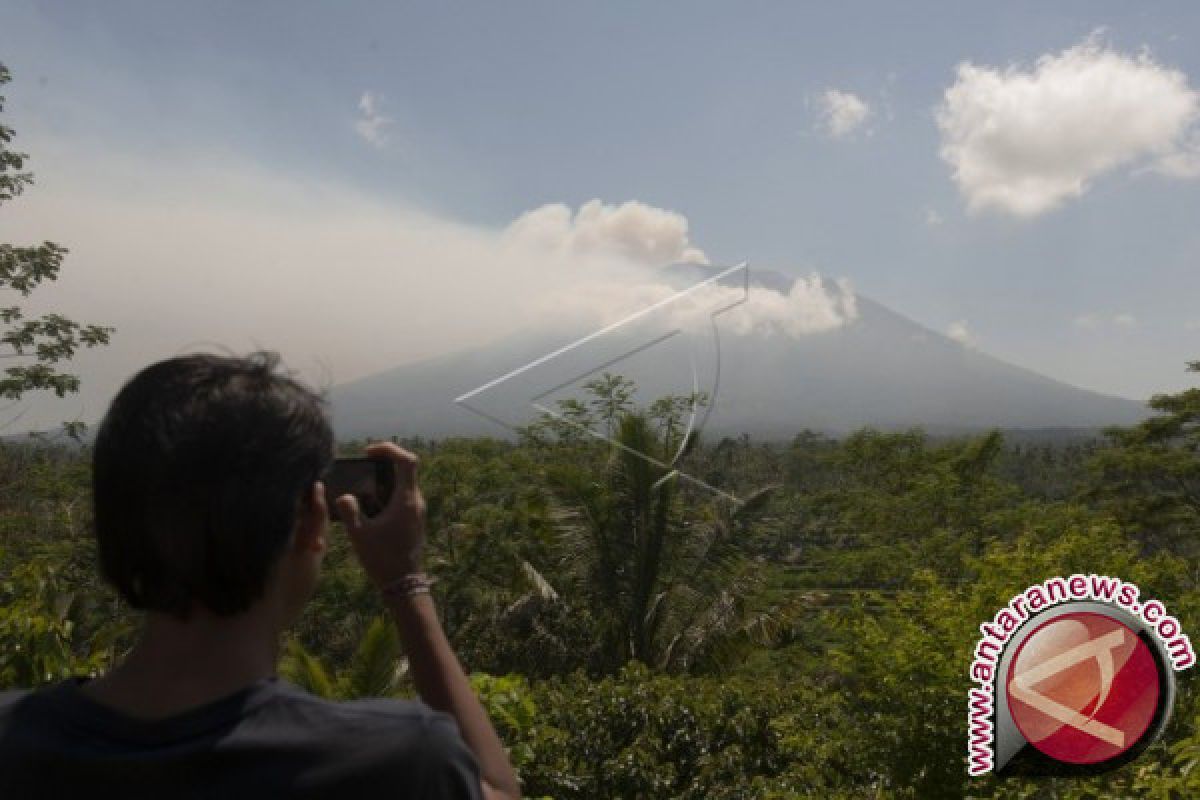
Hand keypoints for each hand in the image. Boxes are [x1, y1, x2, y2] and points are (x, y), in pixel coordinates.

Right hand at [334, 442, 426, 588]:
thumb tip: (343, 496)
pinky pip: (404, 497)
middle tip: (364, 466)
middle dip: (384, 464)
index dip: (389, 449)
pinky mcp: (415, 520)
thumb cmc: (382, 559)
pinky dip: (388, 493)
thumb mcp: (359, 535)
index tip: (369, 452)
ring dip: (385, 480)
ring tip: (363, 487)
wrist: (403, 583)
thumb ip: (349, 511)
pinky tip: (370, 505)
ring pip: (404, 484)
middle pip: (405, 469)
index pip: (407, 460)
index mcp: (407, 500)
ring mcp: (418, 511)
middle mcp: (417, 502)